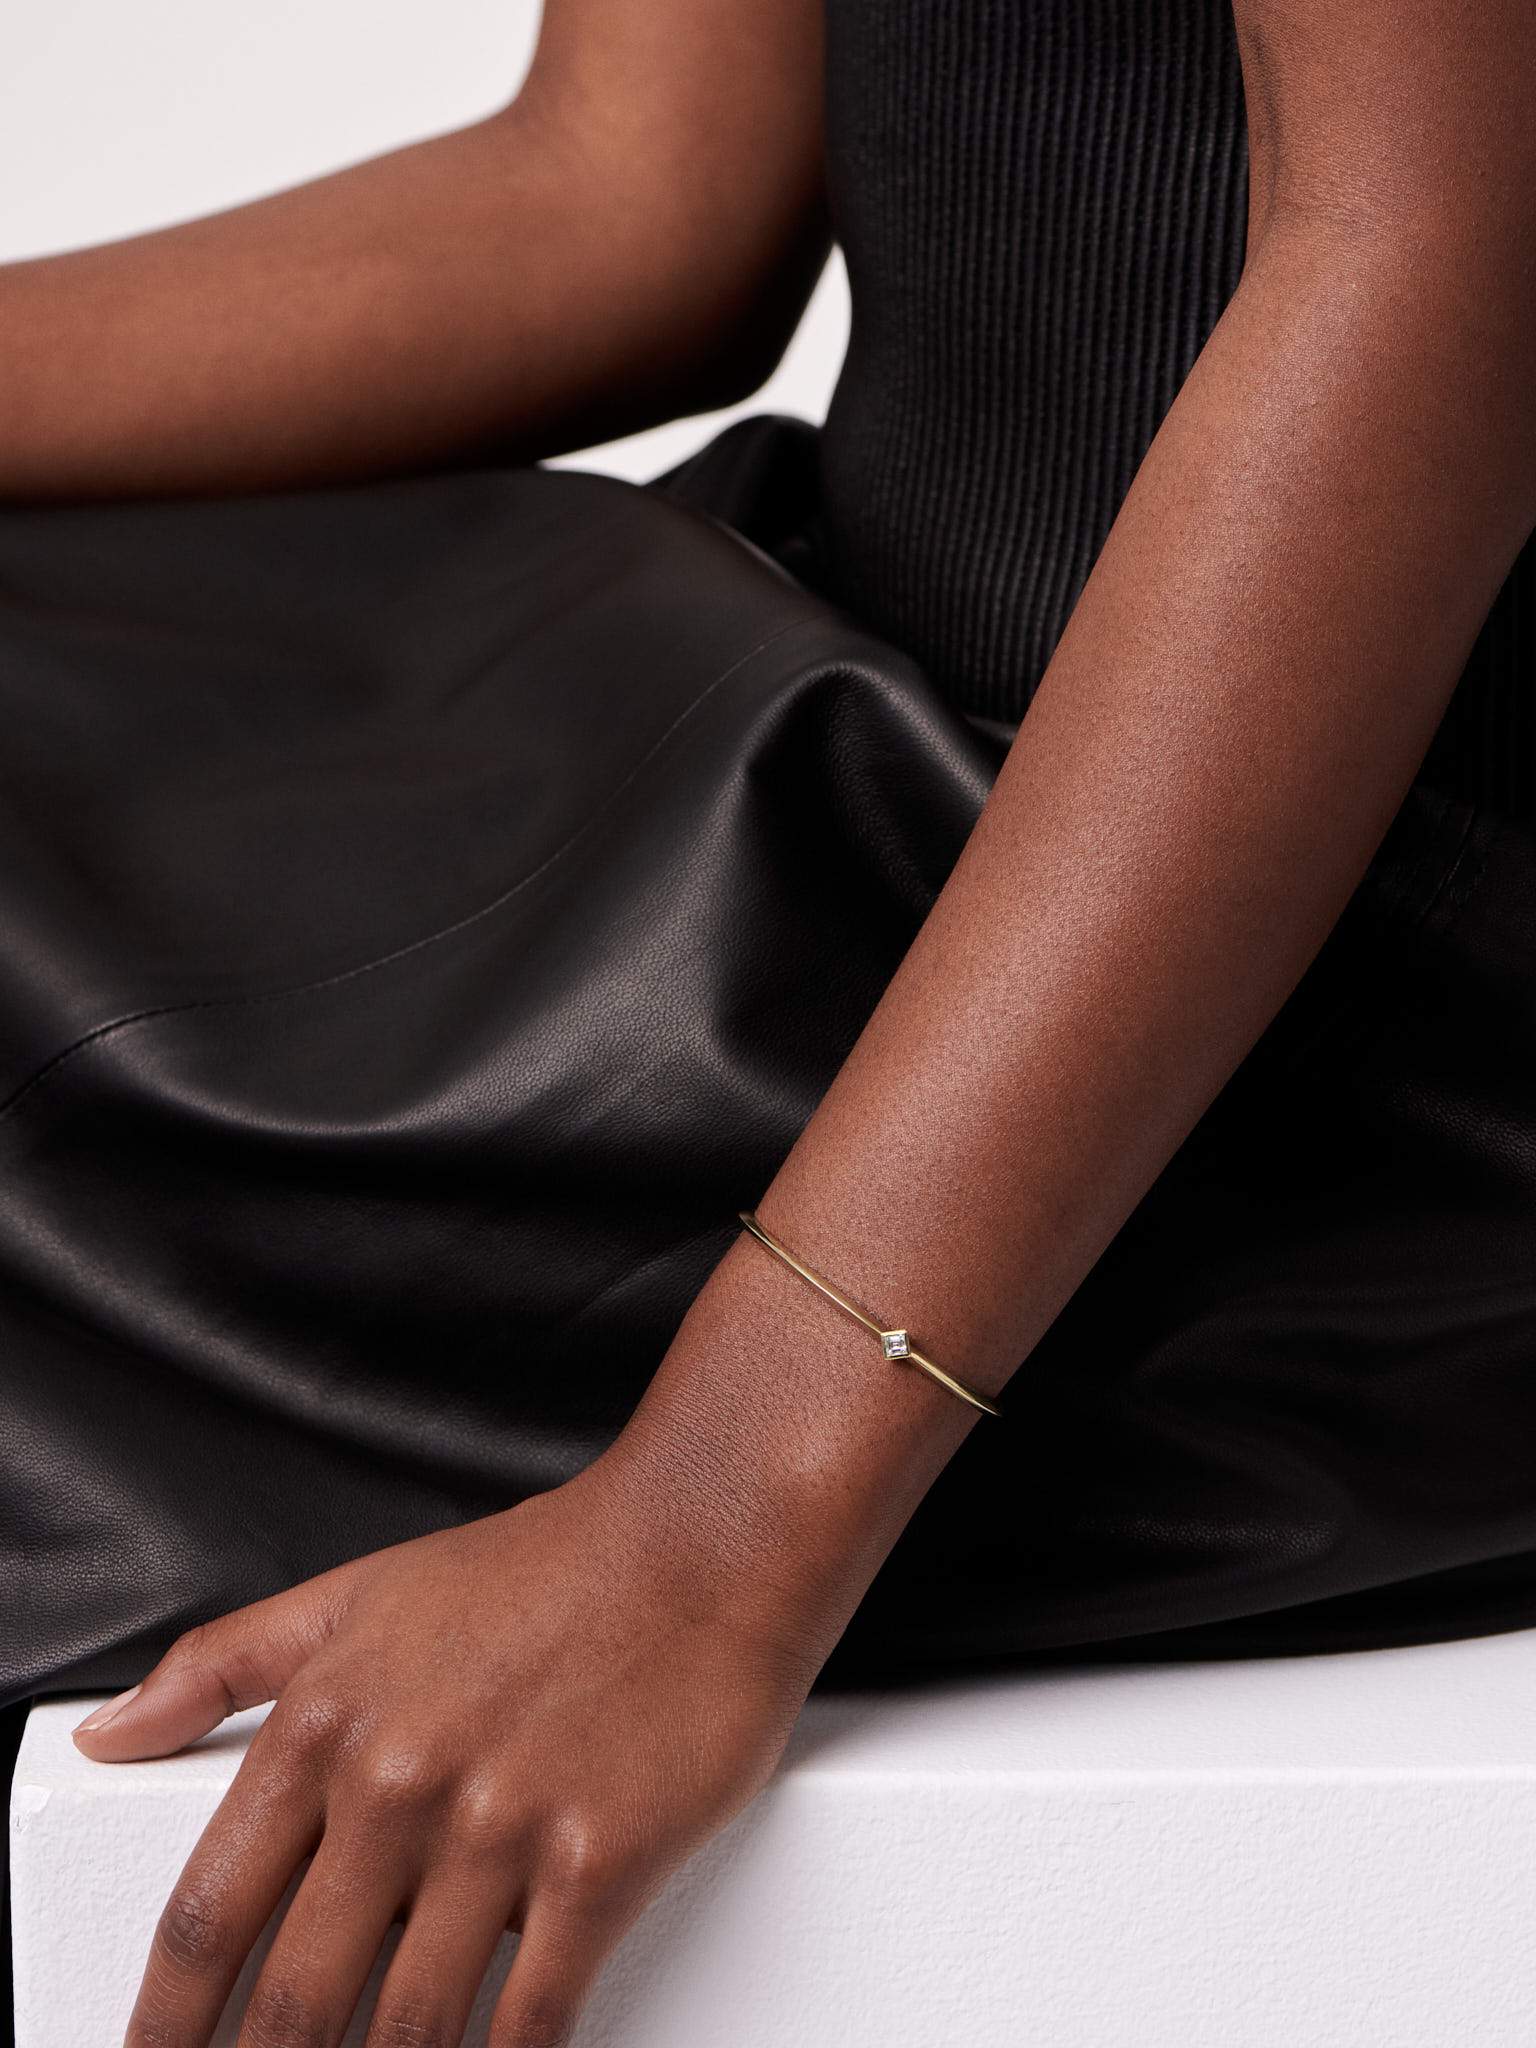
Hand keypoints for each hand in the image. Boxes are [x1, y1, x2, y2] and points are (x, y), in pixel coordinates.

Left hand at [71, 1445, 827, 2047]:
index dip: (166, 2022)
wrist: (701, 1537)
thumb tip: (111, 1729)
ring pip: (410, 2027)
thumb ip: (224, 1660)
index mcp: (326, 1721)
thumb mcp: (361, 1590)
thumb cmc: (544, 1565)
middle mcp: (398, 1783)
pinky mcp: (599, 1863)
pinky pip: (533, 2019)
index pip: (208, 1914)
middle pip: (296, 2001)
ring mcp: (500, 1830)